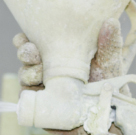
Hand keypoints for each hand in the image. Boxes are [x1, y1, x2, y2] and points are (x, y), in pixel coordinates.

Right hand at [13, 18, 129, 134]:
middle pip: (24, 58)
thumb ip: (108, 44)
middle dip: (25, 54)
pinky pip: (28, 100)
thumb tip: (110, 22)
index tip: (26, 38)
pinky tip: (39, 91)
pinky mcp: (42, 107)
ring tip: (40, 75)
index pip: (33, 41)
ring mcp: (42, 88)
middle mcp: (45, 68)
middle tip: (33, 55)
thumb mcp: (109, 61)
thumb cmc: (108, 82)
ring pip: (24, 78)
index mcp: (56, 52)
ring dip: (27, 74)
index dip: (25, 39)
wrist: (111, 112)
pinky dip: (29, 95)